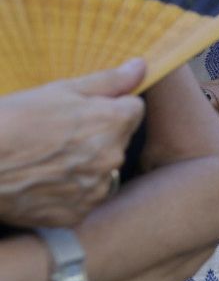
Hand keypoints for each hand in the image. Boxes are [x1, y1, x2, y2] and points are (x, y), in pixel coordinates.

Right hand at [0, 59, 146, 226]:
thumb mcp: (61, 90)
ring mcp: (94, 190)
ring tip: (49, 160)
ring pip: (103, 172)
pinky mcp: (75, 214)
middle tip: (59, 136)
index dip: (110, 107)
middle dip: (99, 136)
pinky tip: (44, 182)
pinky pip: (84, 200)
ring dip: (87, 166)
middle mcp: (112, 158)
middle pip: (119, 141)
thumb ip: (109, 80)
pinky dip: (70, 193)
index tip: (84, 112)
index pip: (134, 109)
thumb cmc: (14, 120)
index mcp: (115, 122)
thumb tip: (142, 66)